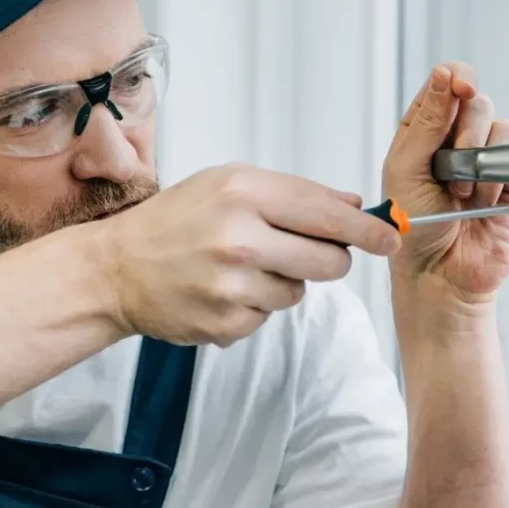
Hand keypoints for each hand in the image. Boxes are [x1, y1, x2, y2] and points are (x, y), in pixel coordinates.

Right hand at [96, 164, 400, 345]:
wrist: (117, 268)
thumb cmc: (173, 220)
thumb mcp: (228, 184)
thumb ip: (294, 193)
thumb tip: (355, 206)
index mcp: (242, 194)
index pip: (328, 214)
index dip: (368, 229)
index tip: (391, 237)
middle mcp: (238, 239)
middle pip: (329, 261)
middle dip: (329, 259)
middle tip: (306, 252)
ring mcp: (230, 286)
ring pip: (299, 293)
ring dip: (283, 282)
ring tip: (241, 267)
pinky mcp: (224, 323)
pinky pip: (268, 318)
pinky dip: (255, 306)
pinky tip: (222, 290)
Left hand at [383, 64, 508, 305]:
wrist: (438, 272)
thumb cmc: (412, 228)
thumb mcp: (405, 169)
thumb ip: (426, 122)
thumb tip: (443, 76)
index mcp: (425, 131)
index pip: (444, 85)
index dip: (453, 78)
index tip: (457, 85)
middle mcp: (458, 141)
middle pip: (477, 101)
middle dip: (465, 131)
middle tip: (450, 166)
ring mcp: (489, 160)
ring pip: (502, 127)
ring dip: (480, 161)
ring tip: (463, 193)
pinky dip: (502, 176)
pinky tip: (485, 199)